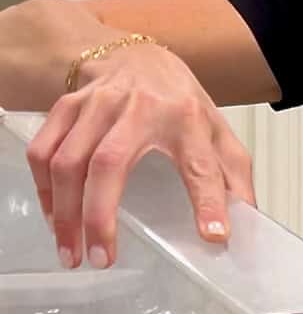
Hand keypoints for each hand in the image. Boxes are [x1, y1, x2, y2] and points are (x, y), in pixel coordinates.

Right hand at [26, 46, 254, 268]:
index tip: (213, 235)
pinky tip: (55, 218)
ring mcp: (98, 104)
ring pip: (69, 160)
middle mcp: (140, 107)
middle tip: (102, 259)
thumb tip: (247, 221)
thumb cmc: (178, 100)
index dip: (208, 201)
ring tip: (72, 251)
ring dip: (65, 212)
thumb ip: (233, 176)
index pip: (201, 164)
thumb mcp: (217, 131)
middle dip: (100, 216)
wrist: (137, 54)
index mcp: (187, 118)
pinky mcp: (67, 106)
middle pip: (110, 163)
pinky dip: (44, 189)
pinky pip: (44, 151)